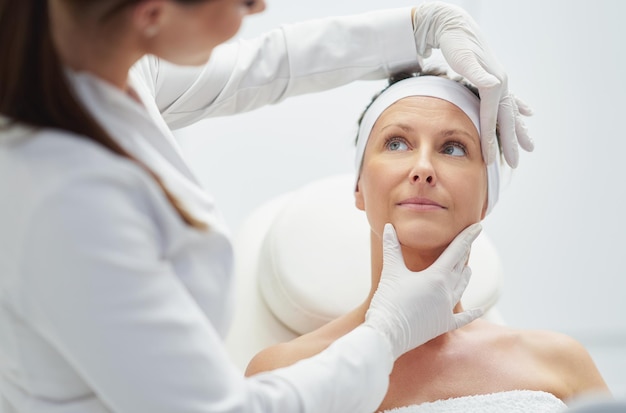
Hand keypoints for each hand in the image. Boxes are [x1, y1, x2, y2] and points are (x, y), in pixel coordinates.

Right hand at [364, 223, 482, 358]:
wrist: (387, 333)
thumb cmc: (388, 301)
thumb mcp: (391, 271)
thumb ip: (392, 247)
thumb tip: (387, 227)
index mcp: (437, 276)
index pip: (457, 250)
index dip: (468, 237)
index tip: (478, 226)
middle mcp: (447, 291)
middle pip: (460, 267)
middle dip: (464, 254)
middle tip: (469, 242)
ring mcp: (447, 309)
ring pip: (462, 288)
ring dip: (465, 276)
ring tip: (468, 268)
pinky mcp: (443, 325)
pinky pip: (463, 318)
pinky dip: (473, 313)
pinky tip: (480, 310)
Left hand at [412, 2, 533, 167]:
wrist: (456, 26)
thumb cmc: (456, 43)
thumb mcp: (463, 58)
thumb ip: (477, 74)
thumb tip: (493, 86)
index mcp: (493, 84)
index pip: (491, 119)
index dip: (491, 140)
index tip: (491, 160)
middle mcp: (500, 84)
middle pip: (507, 120)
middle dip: (511, 143)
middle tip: (515, 165)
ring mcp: (499, 81)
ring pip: (511, 112)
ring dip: (519, 131)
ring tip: (529, 147)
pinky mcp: (494, 78)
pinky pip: (509, 99)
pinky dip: (518, 109)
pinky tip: (528, 114)